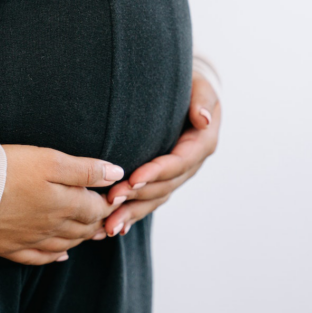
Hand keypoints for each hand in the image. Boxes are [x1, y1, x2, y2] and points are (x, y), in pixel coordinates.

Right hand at [0, 144, 125, 264]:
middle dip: (98, 222)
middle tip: (108, 217)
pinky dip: (55, 257)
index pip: (97, 209)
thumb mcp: (50, 160)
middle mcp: (52, 227)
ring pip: (66, 244)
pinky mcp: (9, 248)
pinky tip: (61, 255)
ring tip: (92, 233)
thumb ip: (85, 169)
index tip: (115, 197)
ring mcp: (31, 240)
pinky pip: (39, 259)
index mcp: (65, 205)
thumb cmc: (7, 170)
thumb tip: (117, 174)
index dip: (109, 203)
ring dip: (81, 238)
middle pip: (84, 229)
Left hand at [103, 71, 220, 236]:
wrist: (190, 93)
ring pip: (155, 199)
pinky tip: (114, 227)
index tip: (133, 178)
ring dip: (132, 213)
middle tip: (110, 201)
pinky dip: (133, 214)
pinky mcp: (164, 180)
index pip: (178, 163)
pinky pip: (149, 200)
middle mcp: (190, 165)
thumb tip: (203, 119)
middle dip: (137, 196)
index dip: (156, 172)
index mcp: (201, 144)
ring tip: (108, 225)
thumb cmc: (194, 84)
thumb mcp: (202, 87)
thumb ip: (202, 101)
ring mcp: (177, 175)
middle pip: (164, 187)